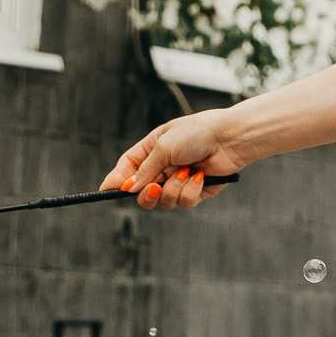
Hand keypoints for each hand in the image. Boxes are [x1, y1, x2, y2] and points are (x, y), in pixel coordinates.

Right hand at [107, 110, 245, 209]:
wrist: (230, 139)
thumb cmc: (196, 133)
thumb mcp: (163, 147)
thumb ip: (145, 170)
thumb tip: (129, 188)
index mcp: (152, 150)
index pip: (127, 169)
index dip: (116, 181)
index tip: (105, 192)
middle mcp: (164, 166)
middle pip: (142, 193)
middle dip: (147, 194)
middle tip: (154, 187)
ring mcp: (179, 180)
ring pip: (163, 201)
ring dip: (173, 189)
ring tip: (187, 171)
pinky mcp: (196, 190)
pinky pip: (184, 202)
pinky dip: (190, 190)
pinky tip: (200, 175)